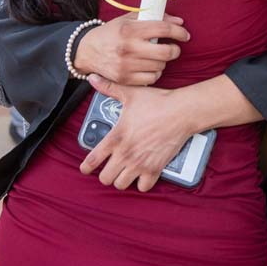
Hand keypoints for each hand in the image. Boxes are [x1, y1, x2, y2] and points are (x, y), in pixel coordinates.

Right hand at [75, 14, 188, 85]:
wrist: (87, 51)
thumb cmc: (111, 33)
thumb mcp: (128, 19)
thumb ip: (153, 18)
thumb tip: (178, 21)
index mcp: (130, 29)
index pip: (163, 29)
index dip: (178, 31)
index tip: (184, 34)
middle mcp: (128, 48)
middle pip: (166, 52)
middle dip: (175, 50)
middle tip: (174, 48)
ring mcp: (126, 65)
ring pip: (160, 66)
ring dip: (164, 61)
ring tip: (157, 56)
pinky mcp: (125, 79)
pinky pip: (151, 78)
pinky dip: (155, 73)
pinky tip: (150, 66)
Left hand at [79, 75, 194, 191]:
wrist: (181, 111)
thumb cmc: (156, 102)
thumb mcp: (130, 93)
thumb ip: (108, 88)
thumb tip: (92, 78)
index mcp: (116, 137)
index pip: (93, 160)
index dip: (86, 167)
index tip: (85, 168)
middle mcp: (126, 153)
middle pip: (105, 178)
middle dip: (105, 174)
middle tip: (110, 167)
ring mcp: (140, 163)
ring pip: (121, 185)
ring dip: (121, 179)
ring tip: (124, 172)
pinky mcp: (155, 168)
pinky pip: (143, 187)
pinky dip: (141, 183)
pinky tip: (142, 174)